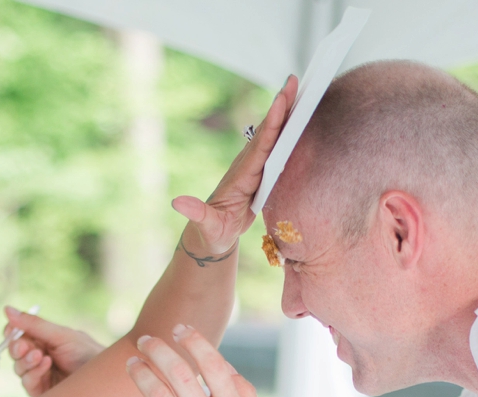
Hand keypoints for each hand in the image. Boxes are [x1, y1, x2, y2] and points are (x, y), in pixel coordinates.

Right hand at [4, 307, 105, 396]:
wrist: (103, 378)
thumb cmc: (86, 353)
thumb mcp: (60, 335)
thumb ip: (34, 324)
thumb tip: (6, 309)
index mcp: (42, 340)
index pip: (18, 335)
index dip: (11, 332)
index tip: (11, 330)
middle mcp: (37, 356)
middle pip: (15, 352)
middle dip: (17, 348)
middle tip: (24, 346)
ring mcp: (38, 375)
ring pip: (18, 368)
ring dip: (26, 360)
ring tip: (40, 355)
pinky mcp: (41, 391)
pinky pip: (28, 382)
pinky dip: (34, 373)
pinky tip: (46, 364)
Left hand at [171, 76, 298, 255]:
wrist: (212, 234)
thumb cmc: (211, 232)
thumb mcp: (205, 225)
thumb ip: (195, 214)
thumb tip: (177, 203)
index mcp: (241, 177)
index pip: (259, 148)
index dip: (271, 125)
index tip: (279, 102)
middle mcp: (247, 166)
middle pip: (267, 133)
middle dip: (281, 108)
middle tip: (293, 81)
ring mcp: (254, 167)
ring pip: (272, 135)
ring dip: (286, 113)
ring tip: (300, 89)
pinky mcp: (260, 172)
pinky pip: (275, 147)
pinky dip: (287, 129)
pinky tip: (298, 116)